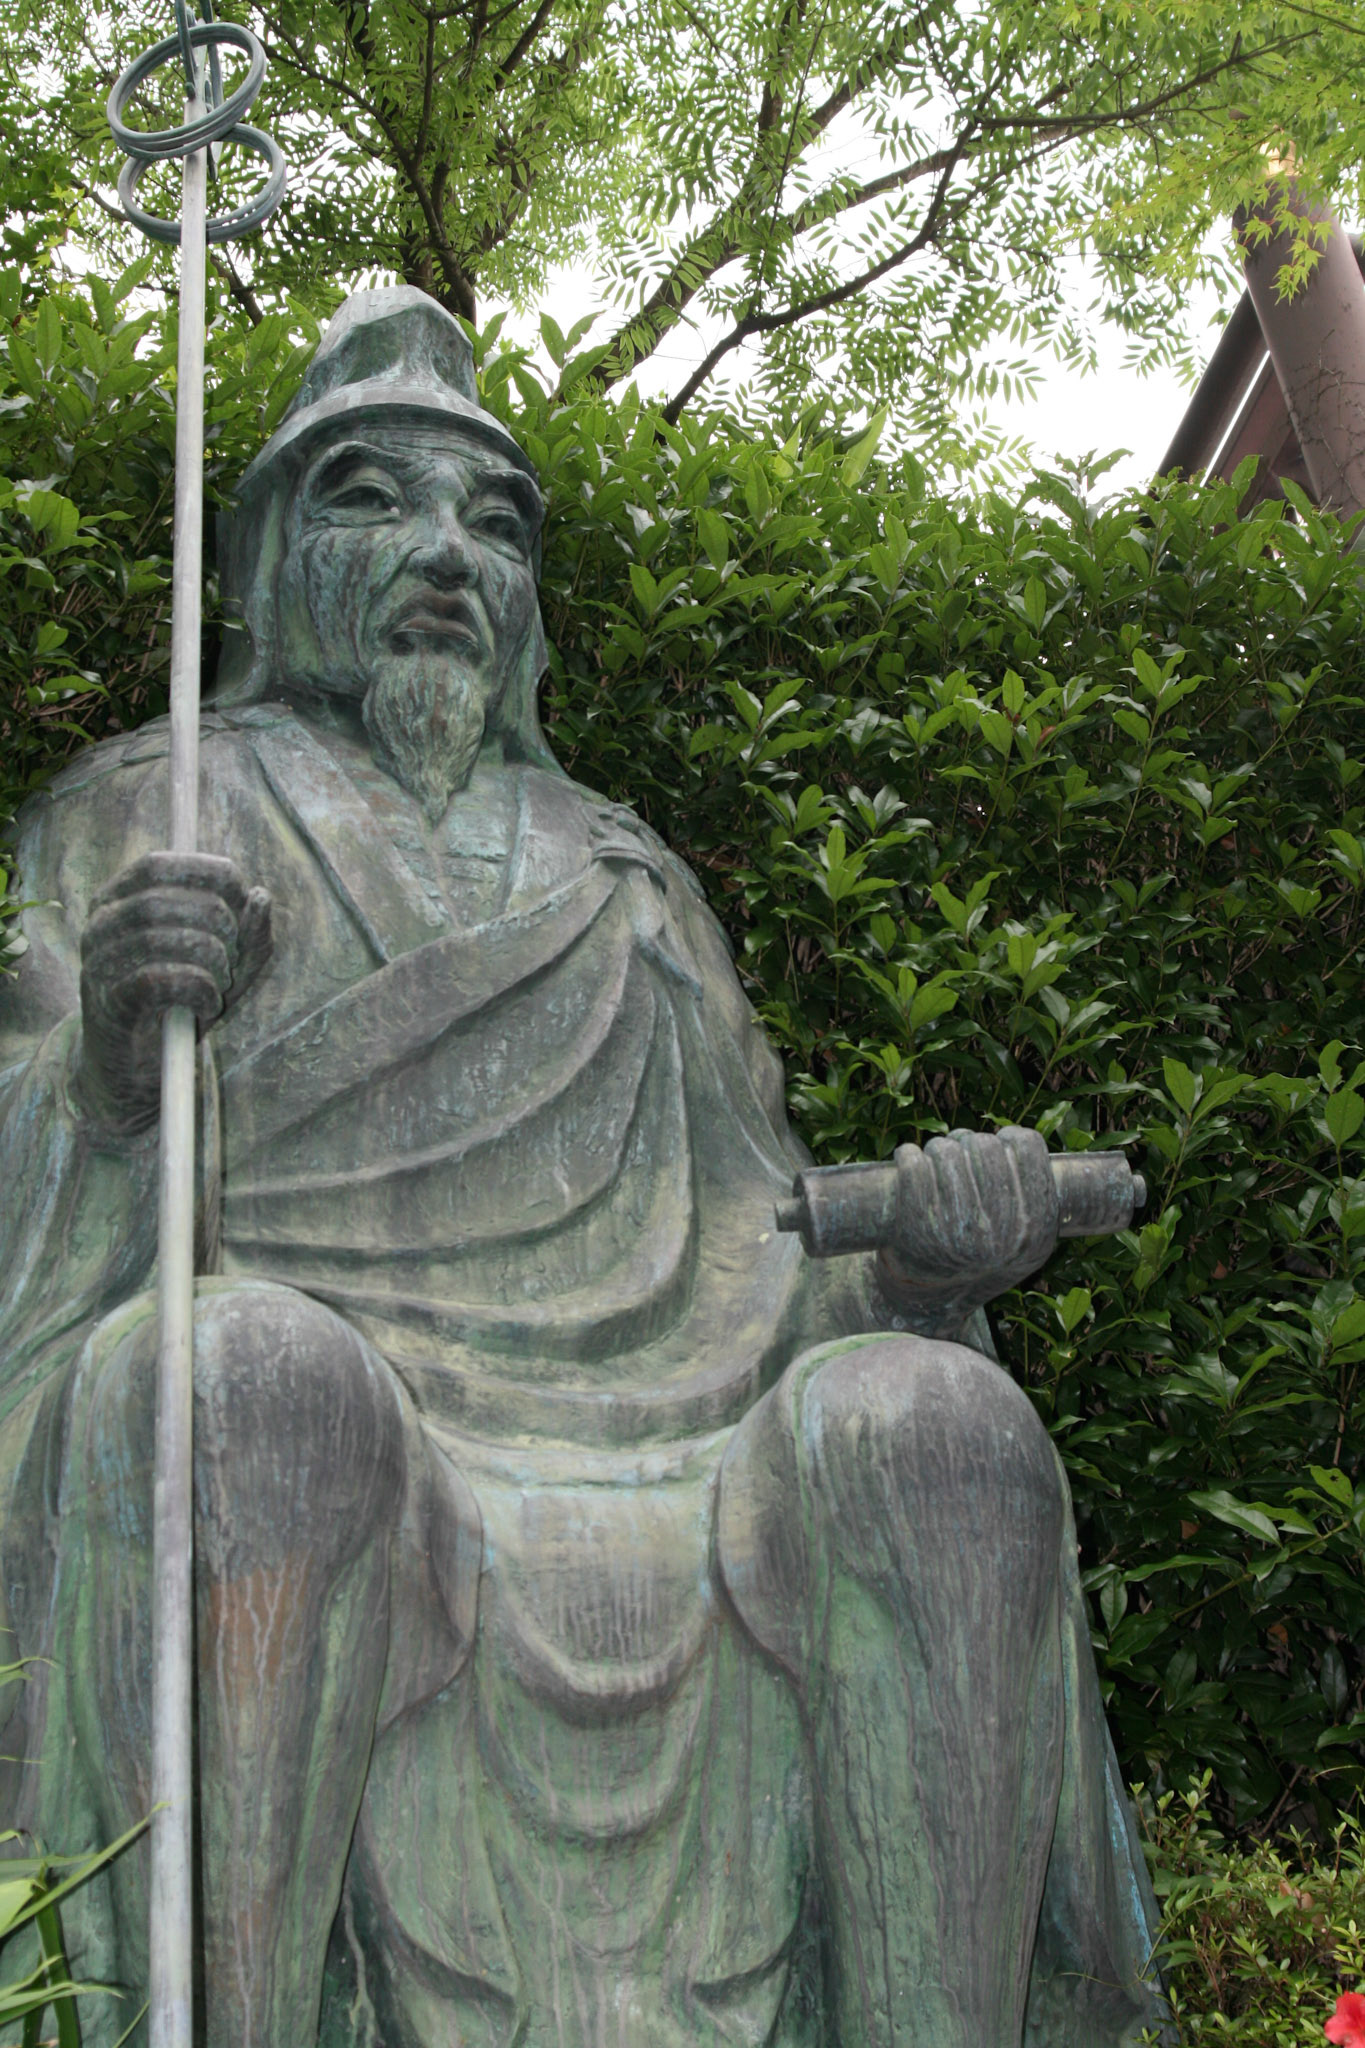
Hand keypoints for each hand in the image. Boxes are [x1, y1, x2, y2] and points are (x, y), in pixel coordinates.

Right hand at [77, 852, 272, 1128]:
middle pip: (163, 901)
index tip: (241, 894)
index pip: (158, 864)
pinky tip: (207, 1006)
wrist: (139, 1069)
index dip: (207, 873)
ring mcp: (97, 963)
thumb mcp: (226, 965)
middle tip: (232, 956)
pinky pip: (161, 980)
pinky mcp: (107, 1002)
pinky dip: (199, 990)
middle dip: (217, 924)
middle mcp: (100, 925)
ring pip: (162, 937)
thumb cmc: (182, 1003)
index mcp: (119, 900)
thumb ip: (249, 933)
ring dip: (212, 960)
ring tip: (220, 984)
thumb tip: (260, 896)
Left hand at [874, 1126, 1059, 1336]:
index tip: (996, 1144)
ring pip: (947, 1150)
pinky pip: (914, 1165)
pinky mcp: (918, 1226)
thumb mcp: (1023, 1246)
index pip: (1027, 1147)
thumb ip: (1031, 1201)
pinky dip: (908, 1157)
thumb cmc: (978, 1262)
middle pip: (984, 1145)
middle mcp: (1003, 1232)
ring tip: (934, 1164)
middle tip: (958, 1156)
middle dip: (967, 1144)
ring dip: (937, 1149)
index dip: (1009, 1138)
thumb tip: (1011, 1140)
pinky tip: (909, 1162)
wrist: (928, 1303)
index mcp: (1036, 1229)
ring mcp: (960, 1229)